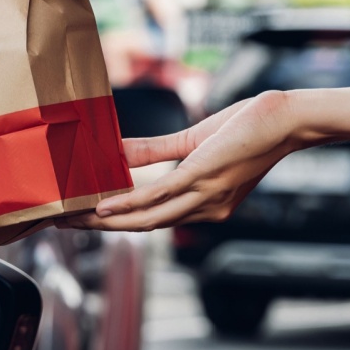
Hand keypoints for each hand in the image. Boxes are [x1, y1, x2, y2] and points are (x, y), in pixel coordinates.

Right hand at [64, 91, 300, 231]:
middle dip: (101, 228)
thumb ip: (155, 151)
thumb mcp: (194, 141)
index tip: (83, 220)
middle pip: (143, 226)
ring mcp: (204, 196)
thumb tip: (118, 151)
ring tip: (73, 219)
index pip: (153, 220)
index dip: (116, 223)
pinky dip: (127, 204)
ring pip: (146, 218)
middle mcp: (205, 209)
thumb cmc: (248, 127)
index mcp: (205, 205)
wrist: (286, 120)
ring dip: (106, 221)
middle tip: (64, 225)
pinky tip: (102, 206)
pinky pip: (158, 195)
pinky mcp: (201, 177)